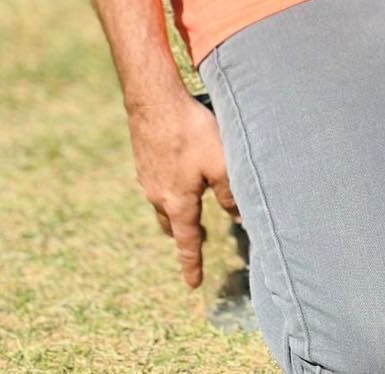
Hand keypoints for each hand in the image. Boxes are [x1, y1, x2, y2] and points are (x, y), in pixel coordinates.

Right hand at [127, 89, 237, 287]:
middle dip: (183, 235)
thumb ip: (231, 193)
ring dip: (176, 211)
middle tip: (196, 241)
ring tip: (189, 208)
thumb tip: (239, 218)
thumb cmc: (191, 132)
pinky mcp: (144, 157)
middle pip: (171, 224)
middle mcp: (158, 194)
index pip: (187, 241)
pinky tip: (178, 171)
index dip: (192, 264)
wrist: (155, 100)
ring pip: (162, 203)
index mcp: (177, 202)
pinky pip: (158, 182)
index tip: (193, 285)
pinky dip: (169, 187)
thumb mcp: (221, 164)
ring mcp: (148, 176)